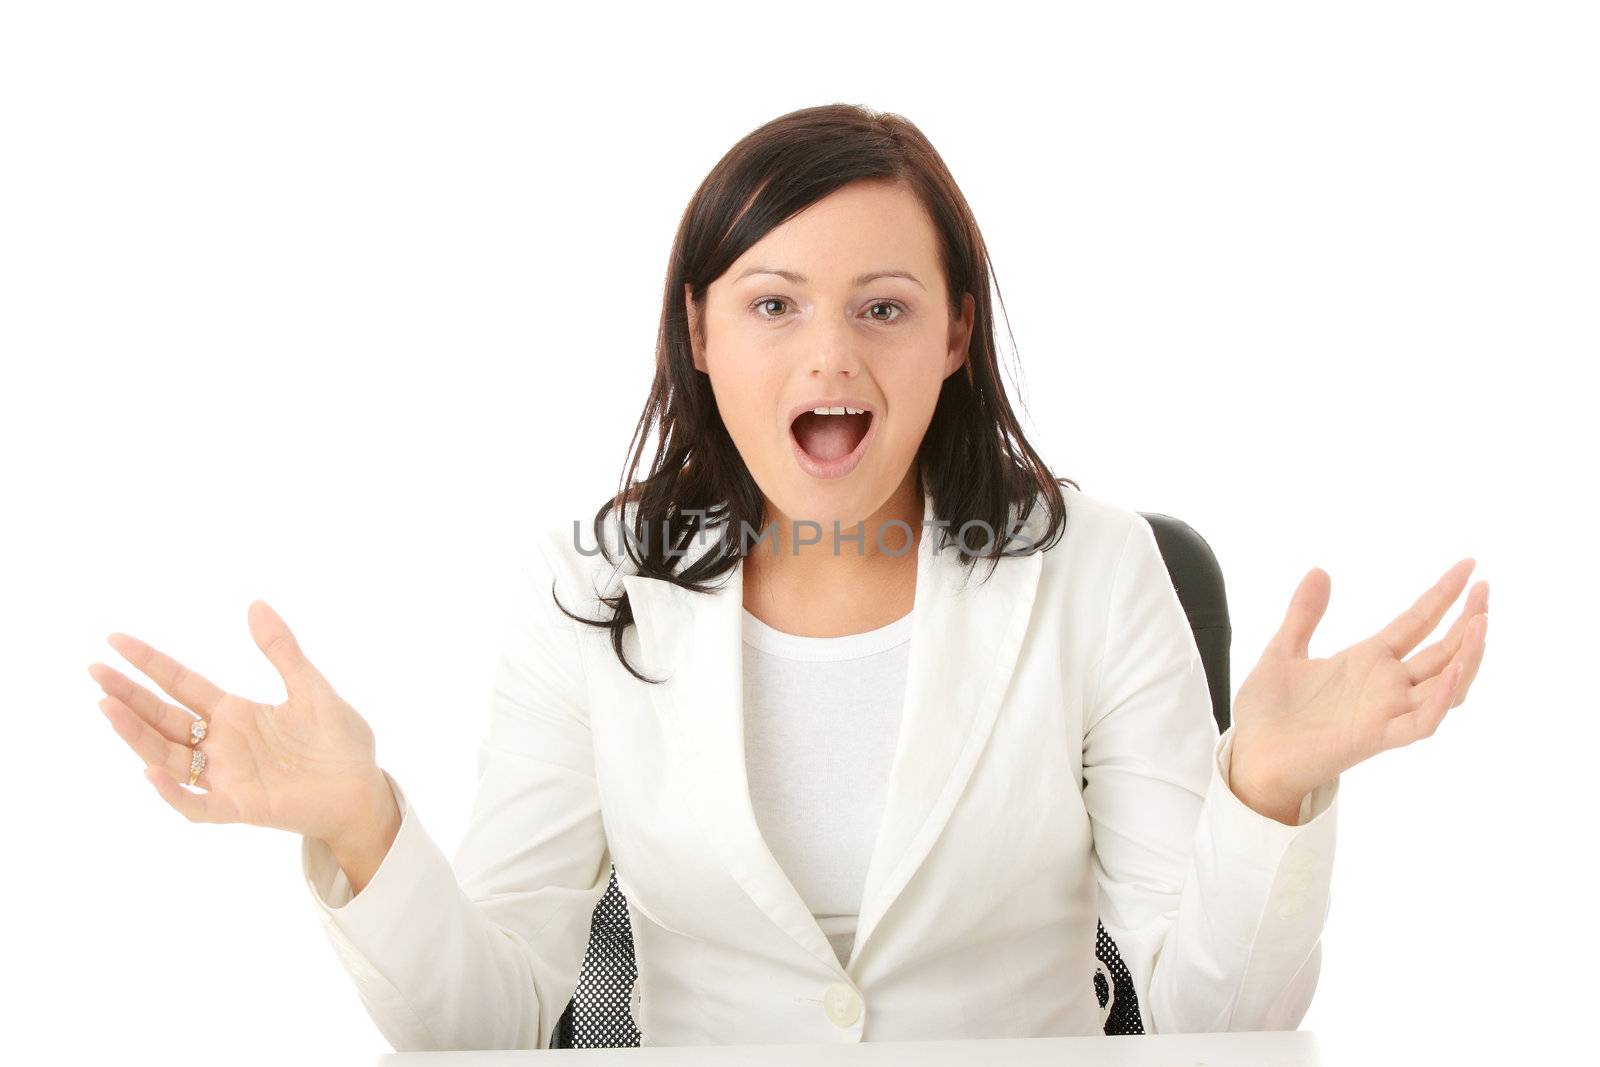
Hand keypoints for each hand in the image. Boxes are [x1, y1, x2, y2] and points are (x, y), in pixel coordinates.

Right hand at [90, 600, 393, 848]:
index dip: (150, 664)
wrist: (365, 788)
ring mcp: (227, 777)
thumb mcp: (310, 686)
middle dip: (129, 696)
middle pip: (163, 718)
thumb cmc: (340, 741)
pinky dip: (172, 791)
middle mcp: (222, 744)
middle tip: (95, 671)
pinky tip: (151, 770)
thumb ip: (281, 650)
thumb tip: (254, 604)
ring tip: (107, 707)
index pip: (181, 685)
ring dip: (136, 735)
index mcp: (235, 714)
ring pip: (167, 757)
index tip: (116, 641)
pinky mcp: (241, 807)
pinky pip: (196, 804)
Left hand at [1229, 558, 1489, 816]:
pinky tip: (1454, 673)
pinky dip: (1441, 701)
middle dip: (1467, 621)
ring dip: (1467, 657)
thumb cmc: (1268, 713)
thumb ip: (1303, 614)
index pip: (1417, 622)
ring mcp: (1385, 712)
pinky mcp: (1376, 738)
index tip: (1469, 566)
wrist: (1250, 757)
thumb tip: (1320, 571)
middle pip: (1442, 651)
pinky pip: (1421, 723)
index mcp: (1367, 661)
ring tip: (1481, 623)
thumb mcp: (1283, 651)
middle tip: (1486, 588)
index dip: (1443, 595)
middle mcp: (1385, 686)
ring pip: (1445, 686)